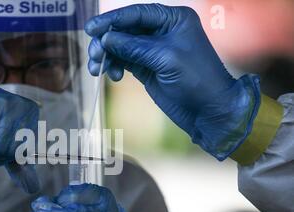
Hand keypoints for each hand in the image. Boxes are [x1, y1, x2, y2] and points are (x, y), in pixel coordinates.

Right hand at [85, 4, 260, 159]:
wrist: (207, 110)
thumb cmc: (196, 79)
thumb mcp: (165, 58)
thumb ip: (134, 47)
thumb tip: (105, 38)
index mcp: (172, 20)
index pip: (136, 14)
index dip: (112, 20)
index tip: (91, 29)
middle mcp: (162, 31)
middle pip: (124, 29)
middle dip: (106, 41)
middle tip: (95, 56)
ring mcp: (152, 50)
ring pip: (120, 46)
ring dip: (107, 56)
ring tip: (98, 69)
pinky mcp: (146, 67)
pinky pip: (123, 60)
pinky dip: (113, 66)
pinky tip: (112, 75)